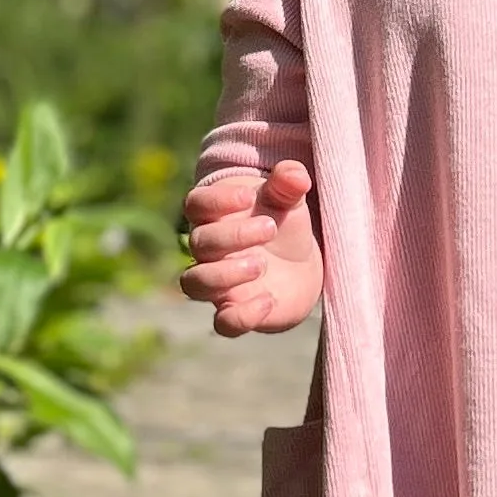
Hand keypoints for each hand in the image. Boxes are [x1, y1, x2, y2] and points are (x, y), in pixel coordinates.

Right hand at [178, 160, 322, 336]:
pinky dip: (242, 315)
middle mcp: (209, 251)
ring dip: (224, 275)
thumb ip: (288, 184)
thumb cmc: (284, 224)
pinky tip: (269, 300)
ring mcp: (219, 284)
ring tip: (260, 265)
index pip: (196, 204)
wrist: (301, 265)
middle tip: (270, 228)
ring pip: (194, 283)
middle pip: (198, 242)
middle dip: (232, 236)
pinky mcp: (235, 312)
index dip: (216, 200)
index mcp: (215, 216)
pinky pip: (223, 323)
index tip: (249, 196)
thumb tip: (294, 173)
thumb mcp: (290, 201)